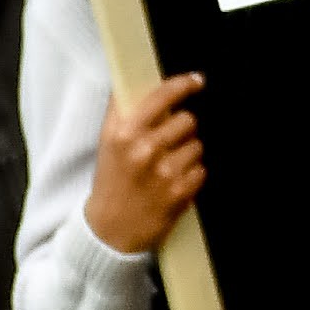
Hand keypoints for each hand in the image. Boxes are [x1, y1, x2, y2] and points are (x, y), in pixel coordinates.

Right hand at [83, 73, 205, 255]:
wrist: (110, 229)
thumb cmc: (111, 181)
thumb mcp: (107, 143)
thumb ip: (122, 112)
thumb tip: (138, 82)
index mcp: (123, 133)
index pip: (161, 97)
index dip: (183, 85)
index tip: (196, 80)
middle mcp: (143, 150)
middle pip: (187, 120)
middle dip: (183, 128)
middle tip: (170, 141)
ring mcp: (163, 172)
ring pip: (197, 145)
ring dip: (188, 153)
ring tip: (169, 166)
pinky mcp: (179, 193)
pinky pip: (202, 170)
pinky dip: (192, 175)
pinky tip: (175, 183)